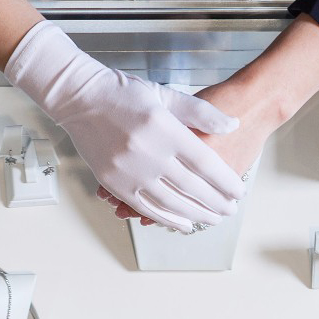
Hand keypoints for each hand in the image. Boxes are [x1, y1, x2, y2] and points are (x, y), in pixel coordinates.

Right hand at [4, 20, 244, 232]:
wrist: (80, 99)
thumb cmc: (125, 94)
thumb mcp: (165, 94)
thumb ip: (200, 112)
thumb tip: (233, 124)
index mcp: (165, 129)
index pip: (205, 163)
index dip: (225, 181)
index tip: (238, 192)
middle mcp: (148, 153)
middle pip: (192, 187)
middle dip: (215, 203)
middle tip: (231, 211)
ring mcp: (129, 171)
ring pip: (171, 202)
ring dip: (195, 214)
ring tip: (212, 219)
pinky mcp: (114, 183)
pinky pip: (145, 207)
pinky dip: (167, 219)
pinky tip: (183, 224)